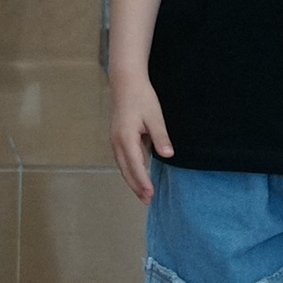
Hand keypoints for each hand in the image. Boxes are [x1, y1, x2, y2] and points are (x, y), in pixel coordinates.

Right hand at [110, 75, 172, 203]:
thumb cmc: (141, 97)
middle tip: (147, 201)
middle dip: (136, 186)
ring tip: (142, 193)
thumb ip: (160, 137)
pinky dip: (129, 169)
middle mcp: (117, 142)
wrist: (126, 82)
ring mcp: (114, 140)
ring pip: (122, 166)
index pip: (135, 166)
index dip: (143, 182)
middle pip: (126, 170)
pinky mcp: (116, 137)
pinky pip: (122, 159)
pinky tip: (137, 175)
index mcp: (126, 138)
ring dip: (132, 180)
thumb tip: (168, 155)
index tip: (150, 195)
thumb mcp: (155, 117)